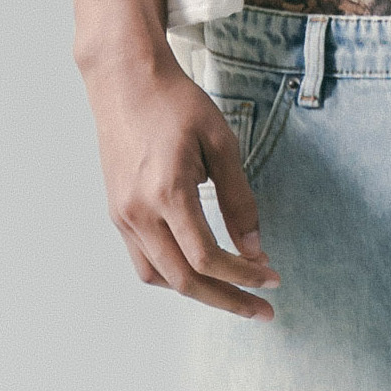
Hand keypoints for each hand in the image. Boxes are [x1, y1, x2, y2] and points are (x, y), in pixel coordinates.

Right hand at [83, 45, 277, 320]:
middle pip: (185, 280)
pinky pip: (145, 262)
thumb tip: (255, 250)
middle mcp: (139, 211)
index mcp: (167, 192)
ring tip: (234, 292)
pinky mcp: (117, 213)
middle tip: (263, 311)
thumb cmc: (177, 104)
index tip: (272, 279)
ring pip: (161, 278)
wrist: (125, 80)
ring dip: (200, 291)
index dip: (244, 276)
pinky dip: (174, 275)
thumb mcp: (221, 144)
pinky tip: (201, 269)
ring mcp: (123, 215)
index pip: (208, 258)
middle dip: (228, 300)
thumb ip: (239, 201)